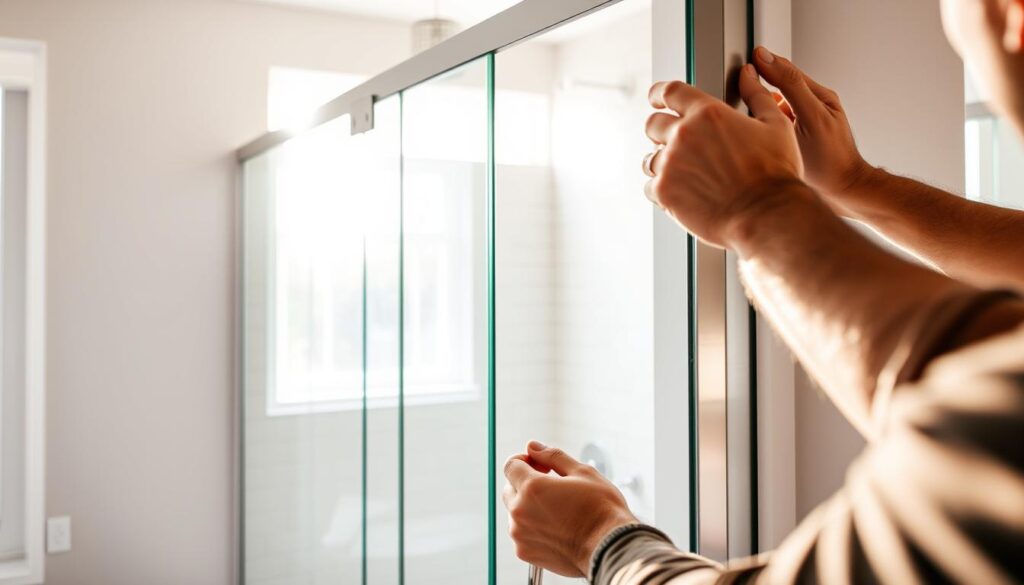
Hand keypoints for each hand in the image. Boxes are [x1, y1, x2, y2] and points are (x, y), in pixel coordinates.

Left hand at [502, 441, 636, 577]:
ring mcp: (520, 534)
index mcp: (532, 487)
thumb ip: (552, 457)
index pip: (510, 465)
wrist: (611, 549)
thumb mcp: (582, 472)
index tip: (540, 466)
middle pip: (510, 488)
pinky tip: (557, 528)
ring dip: (529, 507)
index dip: (524, 460)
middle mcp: (520, 511)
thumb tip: (532, 446)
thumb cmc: (601, 509)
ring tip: (558, 511)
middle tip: (551, 487)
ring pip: (515, 512)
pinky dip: (533, 528)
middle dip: (525, 483)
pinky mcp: (525, 552)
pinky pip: (521, 533)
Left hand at [644, 64, 805, 248]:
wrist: (768, 216)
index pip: (669, 92)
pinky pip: (651, 185)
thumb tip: (748, 73)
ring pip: (650, 157)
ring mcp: (670, 164)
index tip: (656, 99)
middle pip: (653, 124)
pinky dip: (662, 188)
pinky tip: (681, 192)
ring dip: (662, 162)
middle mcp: (683, 135)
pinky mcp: (665, 192)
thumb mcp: (776, 125)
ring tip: (683, 173)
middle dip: (661, 130)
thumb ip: (757, 95)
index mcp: (708, 113)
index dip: (658, 93)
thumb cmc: (776, 173)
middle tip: (675, 142)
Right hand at [753, 47, 874, 212]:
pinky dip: (764, 130)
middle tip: (739, 101)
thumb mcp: (809, 116)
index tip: (741, 65)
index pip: (784, 70)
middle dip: (759, 92)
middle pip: (777, 89)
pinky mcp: (797, 140)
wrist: (843, 193)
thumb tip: (768, 58)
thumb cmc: (830, 161)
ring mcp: (803, 125)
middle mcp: (810, 107)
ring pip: (773, 109)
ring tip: (748, 126)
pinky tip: (758, 141)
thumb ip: (789, 84)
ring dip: (760, 114)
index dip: (761, 66)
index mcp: (817, 95)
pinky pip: (774, 127)